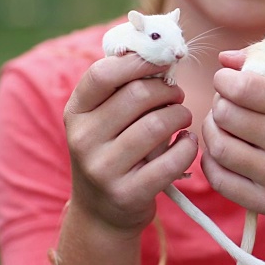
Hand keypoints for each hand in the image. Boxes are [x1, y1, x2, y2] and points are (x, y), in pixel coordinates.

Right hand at [63, 54, 198, 236]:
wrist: (103, 213)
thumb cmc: (114, 152)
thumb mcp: (104, 120)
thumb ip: (124, 89)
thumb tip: (161, 51)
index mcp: (75, 112)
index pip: (103, 73)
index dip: (139, 61)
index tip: (161, 63)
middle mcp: (83, 139)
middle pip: (139, 94)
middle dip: (169, 91)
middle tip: (177, 96)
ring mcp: (103, 169)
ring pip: (158, 124)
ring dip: (181, 116)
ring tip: (182, 118)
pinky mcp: (128, 193)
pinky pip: (173, 159)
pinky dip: (189, 146)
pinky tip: (187, 143)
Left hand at [202, 53, 264, 216]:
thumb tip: (224, 59)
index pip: (244, 87)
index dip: (225, 79)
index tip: (229, 81)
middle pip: (226, 115)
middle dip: (220, 103)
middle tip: (228, 104)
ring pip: (218, 147)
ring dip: (212, 130)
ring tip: (223, 125)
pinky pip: (218, 177)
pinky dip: (211, 159)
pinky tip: (224, 150)